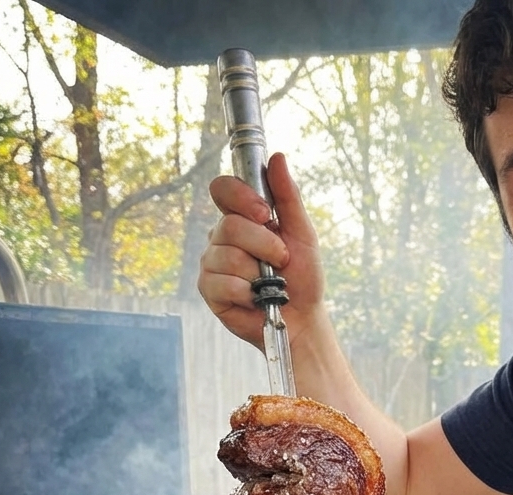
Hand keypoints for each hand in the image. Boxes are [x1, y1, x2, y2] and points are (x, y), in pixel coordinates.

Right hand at [198, 153, 327, 348]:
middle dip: (264, 245)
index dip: (241, 197)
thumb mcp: (302, 234)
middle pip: (229, 225)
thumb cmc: (303, 278)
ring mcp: (212, 263)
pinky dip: (247, 292)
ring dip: (258, 273)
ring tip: (269, 284)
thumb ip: (288, 197)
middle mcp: (221, 238)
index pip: (222, 190)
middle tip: (281, 260)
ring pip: (227, 255)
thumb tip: (277, 157)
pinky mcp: (209, 290)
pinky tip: (255, 299)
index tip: (266, 214)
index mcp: (241, 219)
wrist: (302, 319)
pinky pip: (223, 282)